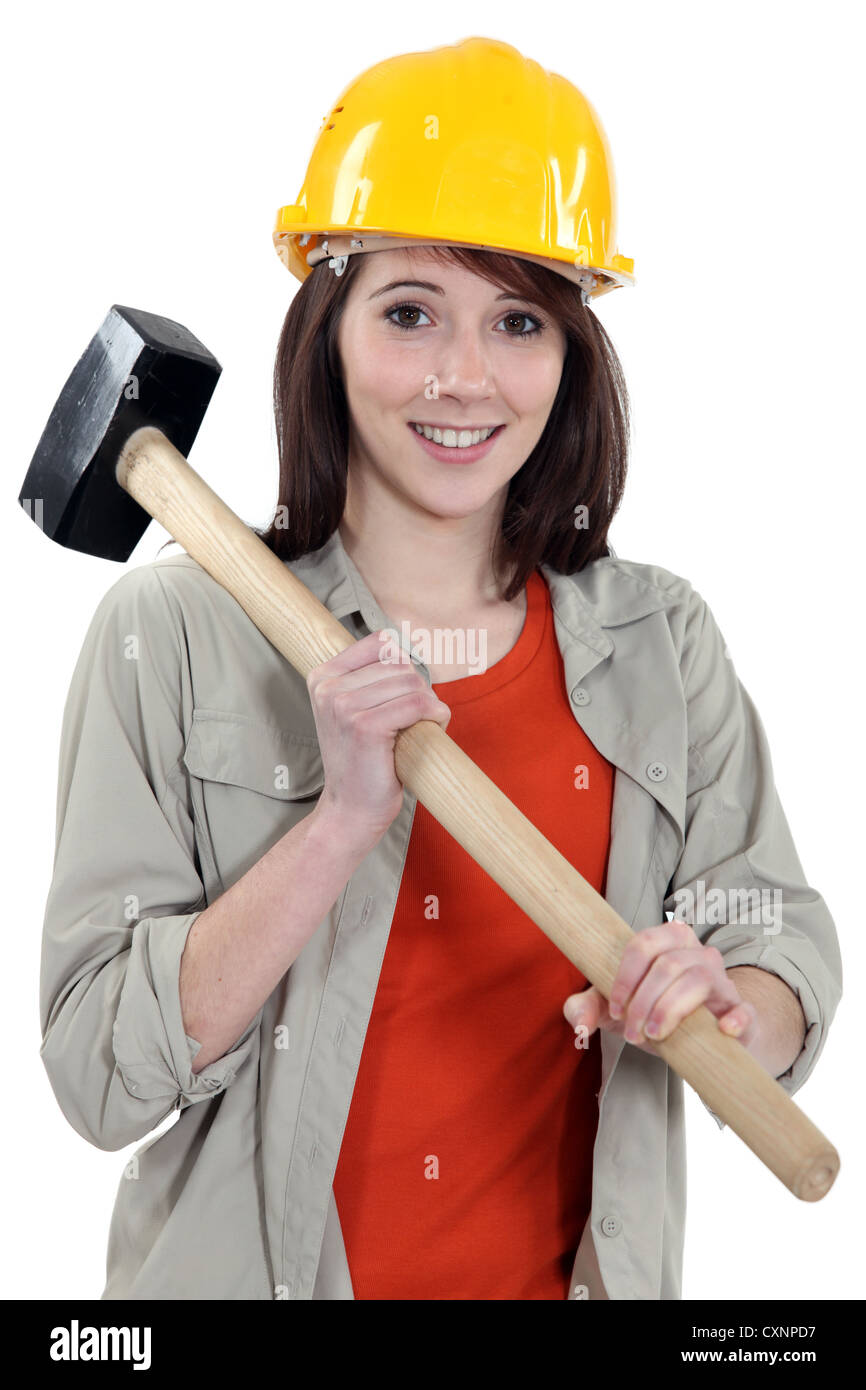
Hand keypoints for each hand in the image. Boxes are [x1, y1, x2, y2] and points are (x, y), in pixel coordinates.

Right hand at [308, 630, 451, 849]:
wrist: (350, 810)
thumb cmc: (362, 760)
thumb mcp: (354, 710)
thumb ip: (371, 678)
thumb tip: (408, 646)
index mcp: (322, 676)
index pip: (382, 643)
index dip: (404, 667)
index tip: (403, 696)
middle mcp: (328, 686)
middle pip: (400, 663)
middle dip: (418, 690)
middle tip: (413, 721)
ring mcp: (343, 706)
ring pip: (412, 682)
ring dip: (429, 705)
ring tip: (418, 728)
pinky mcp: (365, 726)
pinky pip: (418, 704)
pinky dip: (435, 716)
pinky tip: (430, 731)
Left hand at [562, 918, 759, 1056]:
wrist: (707, 1039)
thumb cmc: (657, 1012)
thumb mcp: (620, 1009)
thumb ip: (591, 1007)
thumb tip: (578, 1021)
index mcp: (669, 942)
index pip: (644, 943)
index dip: (625, 977)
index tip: (615, 1010)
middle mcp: (699, 954)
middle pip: (669, 964)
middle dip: (643, 1001)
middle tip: (632, 1034)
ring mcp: (724, 981)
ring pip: (699, 979)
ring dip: (670, 1009)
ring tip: (654, 1037)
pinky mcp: (742, 1012)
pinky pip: (744, 1008)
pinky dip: (735, 1017)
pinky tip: (722, 1030)